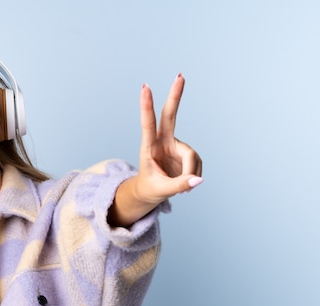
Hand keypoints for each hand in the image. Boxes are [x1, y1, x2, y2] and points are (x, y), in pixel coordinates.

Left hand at [107, 75, 202, 226]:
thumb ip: (178, 185)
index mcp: (148, 147)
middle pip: (170, 115)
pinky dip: (194, 175)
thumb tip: (198, 179)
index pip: (147, 124)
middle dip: (176, 96)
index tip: (145, 88)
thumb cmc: (150, 188)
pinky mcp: (185, 153)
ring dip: (191, 173)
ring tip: (182, 188)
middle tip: (180, 75)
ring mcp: (175, 145)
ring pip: (192, 156)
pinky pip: (197, 164)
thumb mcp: (161, 190)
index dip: (147, 106)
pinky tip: (186, 183)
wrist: (150, 191)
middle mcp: (162, 142)